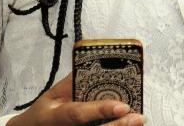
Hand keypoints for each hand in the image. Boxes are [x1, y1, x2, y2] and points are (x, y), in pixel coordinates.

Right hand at [7, 74, 144, 125]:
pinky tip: (129, 125)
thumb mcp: (53, 94)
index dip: (101, 110)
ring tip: (139, 121)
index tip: (122, 106)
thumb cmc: (45, 112)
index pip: (79, 113)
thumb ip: (72, 82)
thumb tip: (93, 64)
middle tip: (138, 117)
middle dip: (119, 125)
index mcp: (56, 116)